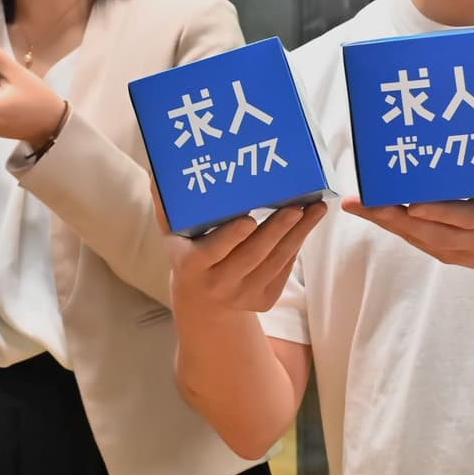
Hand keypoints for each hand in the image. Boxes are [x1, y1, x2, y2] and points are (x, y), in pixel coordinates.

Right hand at [166, 189, 327, 316]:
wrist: (203, 301)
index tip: (248, 219)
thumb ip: (166, 207)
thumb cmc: (188, 253)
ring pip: (275, 262)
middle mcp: (218, 284)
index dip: (231, 237)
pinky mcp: (264, 300)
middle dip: (277, 230)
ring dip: (298, 234)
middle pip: (252, 255)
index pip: (213, 251)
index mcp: (192, 266)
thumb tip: (158, 173)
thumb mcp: (173, 235)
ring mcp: (243, 295)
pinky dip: (296, 245)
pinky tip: (308, 224)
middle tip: (296, 207)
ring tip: (315, 209)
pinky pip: (283, 269)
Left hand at [341, 127, 473, 285]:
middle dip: (396, 218)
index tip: (414, 205)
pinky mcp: (448, 256)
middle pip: (434, 233)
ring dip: (386, 222)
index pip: (469, 219)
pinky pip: (417, 241)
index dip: (442, 213)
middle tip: (363, 202)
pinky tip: (368, 211)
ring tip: (356, 204)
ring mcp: (462, 251)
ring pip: (420, 239)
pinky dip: (393, 227)